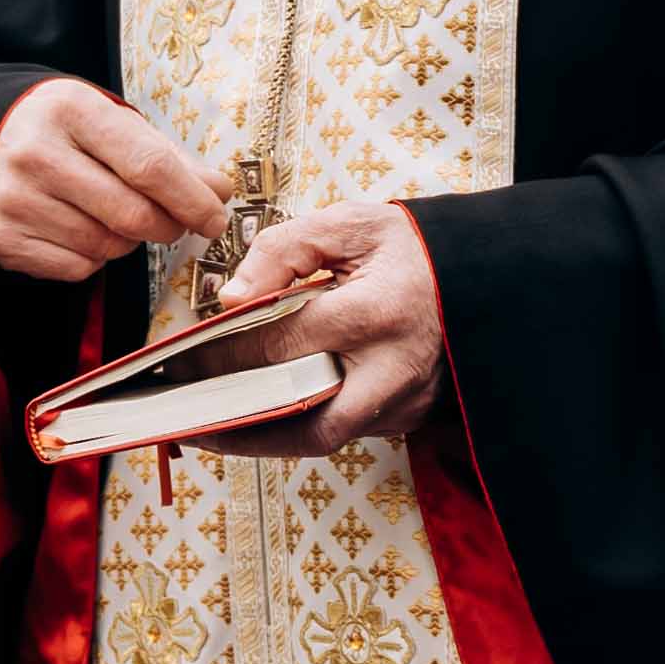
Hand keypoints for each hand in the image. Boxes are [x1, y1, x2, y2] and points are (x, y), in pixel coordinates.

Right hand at [0, 77, 222, 280]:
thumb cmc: (67, 131)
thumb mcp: (114, 124)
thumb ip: (168, 157)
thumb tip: (220, 192)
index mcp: (71, 110)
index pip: (149, 165)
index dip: (192, 200)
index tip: (216, 218)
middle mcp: (35, 153)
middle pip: (131, 213)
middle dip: (168, 226)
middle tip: (175, 223)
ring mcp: (13, 198)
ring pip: (106, 245)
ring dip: (127, 241)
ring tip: (114, 216)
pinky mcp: (0, 237)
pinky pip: (77, 268)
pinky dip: (93, 258)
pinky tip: (80, 229)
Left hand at [198, 200, 440, 454]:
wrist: (484, 274)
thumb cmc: (412, 247)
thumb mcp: (350, 225)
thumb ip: (282, 250)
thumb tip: (231, 299)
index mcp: (377, 313)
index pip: (282, 347)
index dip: (222, 360)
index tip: (180, 366)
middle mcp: (395, 368)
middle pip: (303, 420)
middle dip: (238, 425)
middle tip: (189, 419)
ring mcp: (406, 400)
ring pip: (323, 437)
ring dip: (266, 437)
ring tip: (215, 426)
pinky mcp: (410, 416)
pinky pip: (345, 431)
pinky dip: (301, 426)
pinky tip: (263, 414)